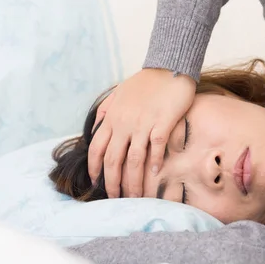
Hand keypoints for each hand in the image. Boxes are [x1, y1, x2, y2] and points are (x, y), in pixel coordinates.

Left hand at [88, 69, 195, 197]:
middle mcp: (124, 123)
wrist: (169, 65)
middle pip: (113, 160)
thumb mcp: (118, 93)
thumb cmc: (145, 82)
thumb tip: (95, 128)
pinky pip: (156, 146)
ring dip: (133, 181)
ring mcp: (143, 123)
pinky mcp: (162, 121)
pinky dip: (154, 162)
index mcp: (112, 118)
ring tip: (136, 196)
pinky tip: (155, 174)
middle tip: (115, 198)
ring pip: (134, 159)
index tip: (96, 182)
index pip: (96, 148)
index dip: (94, 168)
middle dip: (112, 183)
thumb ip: (105, 111)